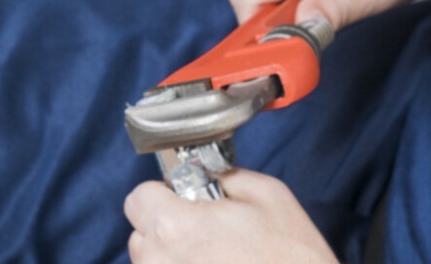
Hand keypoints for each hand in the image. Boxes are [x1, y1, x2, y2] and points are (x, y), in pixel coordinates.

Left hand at [124, 169, 334, 263]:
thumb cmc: (292, 261)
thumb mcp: (269, 196)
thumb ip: (226, 176)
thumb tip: (206, 176)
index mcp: (175, 227)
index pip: (138, 198)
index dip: (163, 195)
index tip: (184, 202)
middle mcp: (159, 262)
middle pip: (141, 235)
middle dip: (168, 229)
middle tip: (208, 235)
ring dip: (174, 258)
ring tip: (217, 260)